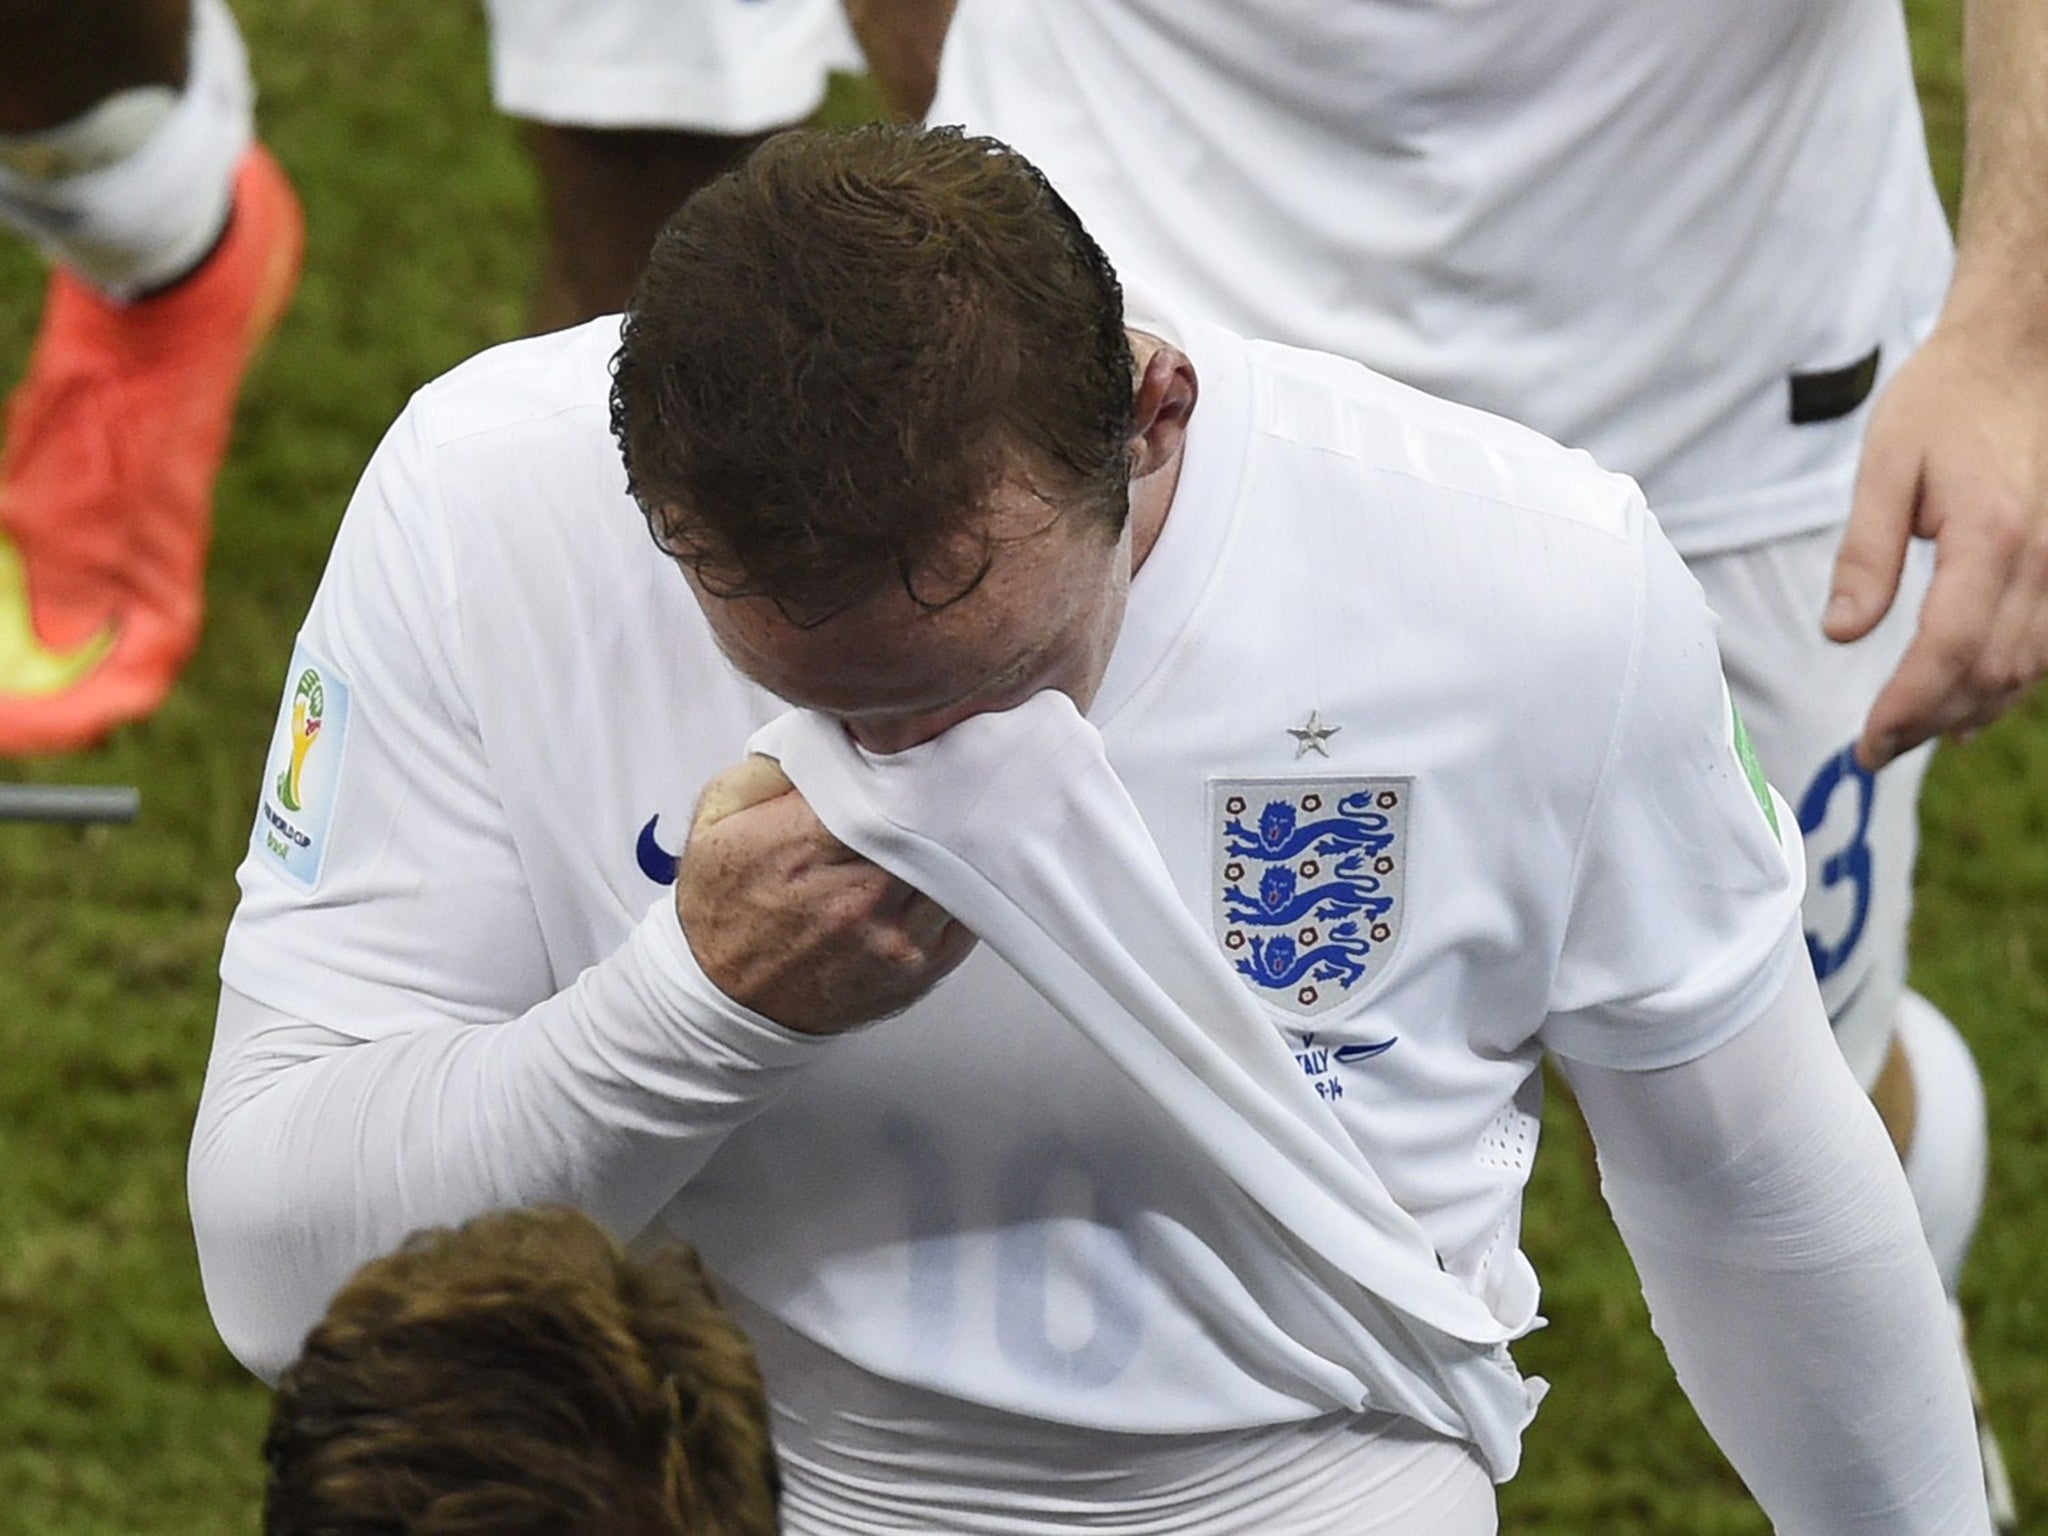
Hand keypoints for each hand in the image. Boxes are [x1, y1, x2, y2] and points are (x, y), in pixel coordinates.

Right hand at [676, 755, 977, 1033]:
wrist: (727, 1004)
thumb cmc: (724, 906)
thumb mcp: (718, 818)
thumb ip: (773, 765)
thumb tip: (834, 727)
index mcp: (805, 846)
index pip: (890, 781)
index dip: (914, 754)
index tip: (923, 737)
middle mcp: (857, 896)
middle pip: (937, 820)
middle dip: (949, 788)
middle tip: (960, 761)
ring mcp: (896, 938)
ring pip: (962, 865)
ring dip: (965, 835)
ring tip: (965, 807)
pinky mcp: (921, 969)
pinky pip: (969, 910)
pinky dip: (967, 880)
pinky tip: (955, 861)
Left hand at [1825, 324, 2047, 768]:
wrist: (2017, 354)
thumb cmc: (1943, 402)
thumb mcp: (1883, 466)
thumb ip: (1863, 553)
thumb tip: (1842, 633)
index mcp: (1991, 536)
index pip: (1949, 650)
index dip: (1906, 707)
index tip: (1865, 744)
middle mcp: (2042, 558)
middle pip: (1991, 673)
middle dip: (1929, 721)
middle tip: (1873, 750)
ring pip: (2027, 668)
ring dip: (1968, 709)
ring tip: (1909, 735)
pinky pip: (2045, 642)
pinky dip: (2005, 681)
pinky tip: (1965, 700)